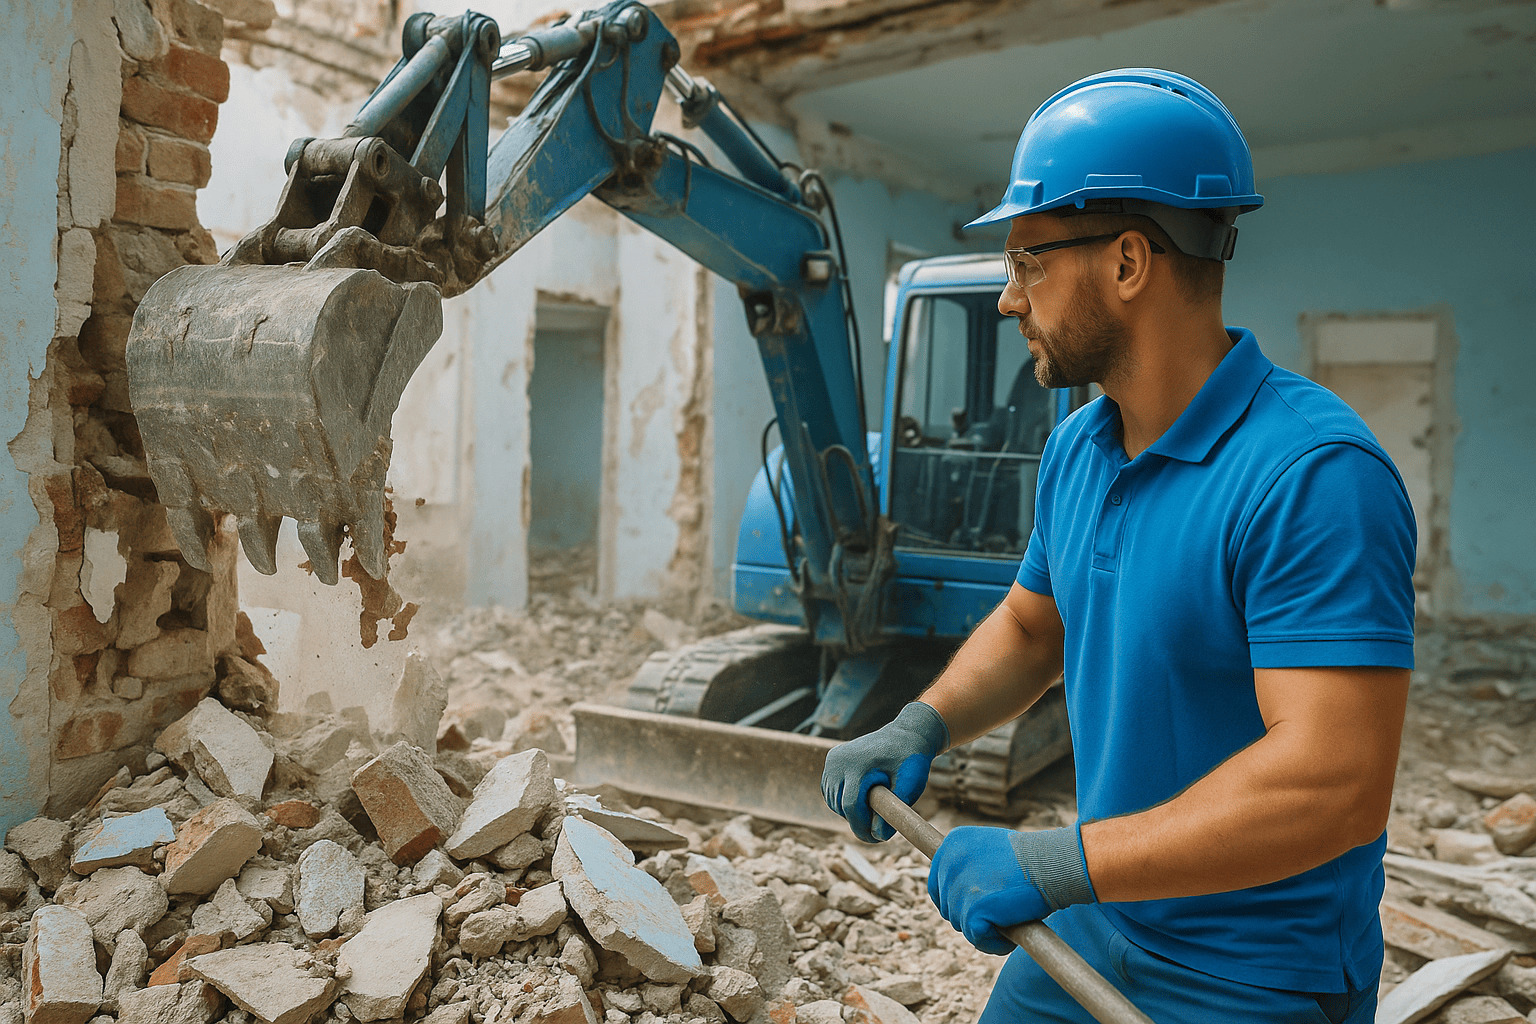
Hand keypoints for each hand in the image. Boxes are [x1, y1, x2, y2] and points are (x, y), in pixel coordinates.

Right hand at [822, 701, 948, 842]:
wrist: (906, 734)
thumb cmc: (910, 760)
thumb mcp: (909, 786)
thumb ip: (894, 811)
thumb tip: (879, 836)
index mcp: (857, 764)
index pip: (850, 805)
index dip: (861, 827)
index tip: (875, 839)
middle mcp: (839, 760)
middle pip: (840, 805)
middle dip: (857, 820)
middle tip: (878, 826)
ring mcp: (833, 759)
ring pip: (833, 800)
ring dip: (848, 811)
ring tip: (873, 809)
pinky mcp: (831, 760)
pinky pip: (830, 790)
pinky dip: (841, 800)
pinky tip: (860, 800)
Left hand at [928, 824, 1095, 954]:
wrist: (1051, 864)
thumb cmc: (1032, 860)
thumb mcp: (992, 852)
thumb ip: (973, 867)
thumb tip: (965, 893)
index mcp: (952, 844)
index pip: (938, 884)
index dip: (957, 901)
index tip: (976, 909)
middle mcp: (948, 862)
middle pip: (948, 907)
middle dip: (972, 916)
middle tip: (1002, 912)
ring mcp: (957, 887)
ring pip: (962, 925)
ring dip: (986, 929)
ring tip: (1011, 917)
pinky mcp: (971, 910)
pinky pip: (977, 938)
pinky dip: (995, 943)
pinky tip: (1012, 930)